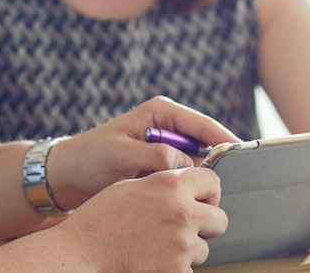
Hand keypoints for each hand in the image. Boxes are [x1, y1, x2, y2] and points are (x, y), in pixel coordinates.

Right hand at [51, 167, 227, 270]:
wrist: (79, 254)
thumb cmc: (98, 221)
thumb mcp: (131, 187)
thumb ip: (164, 184)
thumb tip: (188, 189)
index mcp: (170, 184)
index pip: (213, 181)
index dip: (208, 192)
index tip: (201, 201)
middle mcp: (182, 212)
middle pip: (219, 219)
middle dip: (205, 226)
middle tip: (183, 229)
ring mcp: (182, 244)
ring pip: (204, 248)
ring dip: (187, 250)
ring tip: (157, 248)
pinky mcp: (177, 270)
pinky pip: (189, 269)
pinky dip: (175, 268)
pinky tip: (152, 262)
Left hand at [53, 96, 242, 210]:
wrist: (67, 176)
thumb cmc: (88, 158)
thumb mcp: (120, 153)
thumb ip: (154, 156)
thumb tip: (186, 163)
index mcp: (160, 112)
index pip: (201, 123)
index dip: (223, 137)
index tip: (242, 152)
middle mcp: (166, 126)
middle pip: (204, 142)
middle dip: (216, 160)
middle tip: (227, 180)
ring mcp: (165, 146)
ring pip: (196, 161)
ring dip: (202, 176)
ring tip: (211, 192)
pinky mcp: (161, 165)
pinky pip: (184, 174)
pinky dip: (188, 184)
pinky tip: (192, 197)